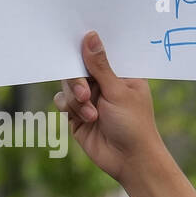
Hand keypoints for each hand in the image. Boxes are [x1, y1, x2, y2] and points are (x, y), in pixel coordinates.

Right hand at [53, 31, 165, 182]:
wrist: (129, 160)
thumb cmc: (133, 124)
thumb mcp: (117, 91)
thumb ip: (99, 65)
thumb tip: (90, 36)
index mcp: (120, 72)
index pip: (99, 51)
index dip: (86, 46)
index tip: (73, 39)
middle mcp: (104, 82)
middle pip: (77, 67)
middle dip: (77, 81)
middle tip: (85, 94)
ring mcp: (90, 98)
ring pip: (67, 85)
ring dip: (75, 99)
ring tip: (91, 114)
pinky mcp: (77, 114)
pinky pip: (62, 101)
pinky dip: (69, 108)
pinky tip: (83, 118)